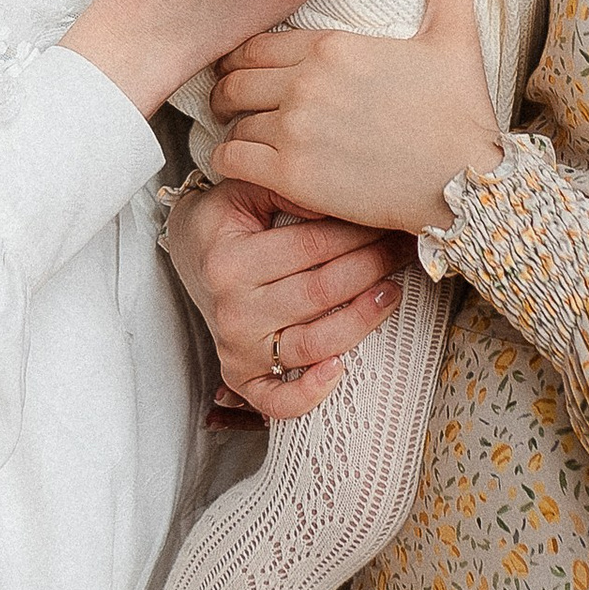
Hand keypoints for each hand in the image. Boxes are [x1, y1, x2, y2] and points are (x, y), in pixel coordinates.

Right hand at [167, 178, 407, 417]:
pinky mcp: (240, 375)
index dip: (357, 233)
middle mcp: (231, 309)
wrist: (187, 250)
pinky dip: (310, 392)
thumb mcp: (244, 190)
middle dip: (371, 266)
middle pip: (320, 292)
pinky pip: (276, 400)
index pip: (311, 246)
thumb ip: (287, 189)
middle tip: (401, 247)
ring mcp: (236, 347)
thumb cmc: (223, 220)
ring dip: (362, 319)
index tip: (386, 220)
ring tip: (391, 291)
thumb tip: (340, 198)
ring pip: (313, 343)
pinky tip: (340, 368)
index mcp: (230, 261)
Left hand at [210, 0, 503, 237]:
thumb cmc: (459, 113)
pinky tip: (251, 168)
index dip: (245, 60)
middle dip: (230, 93)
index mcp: (333, 46)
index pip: (255, 45)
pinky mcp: (292, 174)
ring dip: (236, 130)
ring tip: (250, 139)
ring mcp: (295, 128)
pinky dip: (232, 162)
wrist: (466, 180)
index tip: (247, 74)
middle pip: (233, 80)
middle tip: (237, 107)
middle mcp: (306, 82)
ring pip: (232, 122)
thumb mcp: (455, 38)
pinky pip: (230, 160)